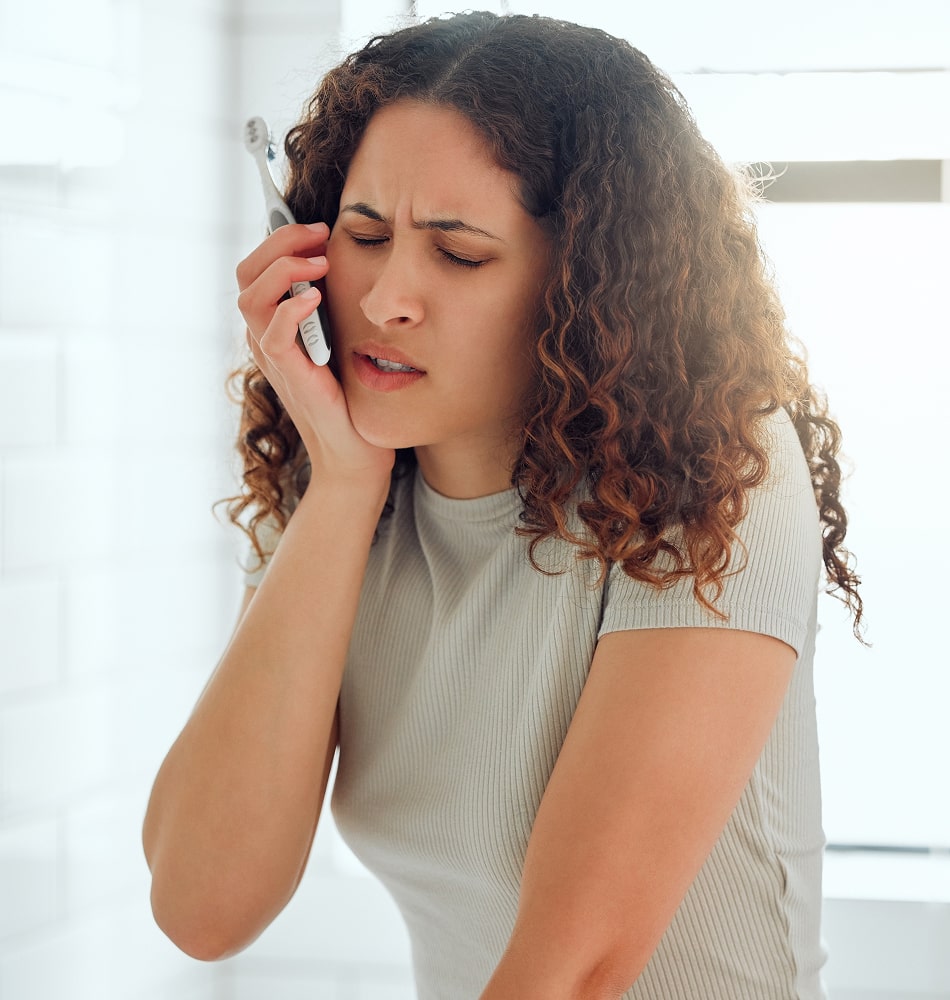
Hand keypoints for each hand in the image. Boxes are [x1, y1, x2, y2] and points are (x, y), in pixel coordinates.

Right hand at [236, 223, 394, 486]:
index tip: (319, 229)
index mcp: (275, 326)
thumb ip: (333, 306)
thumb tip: (346, 260)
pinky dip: (290, 310)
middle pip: (246, 273)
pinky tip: (316, 297)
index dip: (281, 240)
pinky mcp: (290, 378)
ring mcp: (274, 359)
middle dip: (280, 242)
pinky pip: (273, 337)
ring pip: (251, 297)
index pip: (256, 268)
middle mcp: (266, 338)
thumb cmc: (353, 398)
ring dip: (284, 268)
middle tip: (319, 234)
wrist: (357, 453)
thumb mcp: (342, 339)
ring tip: (321, 261)